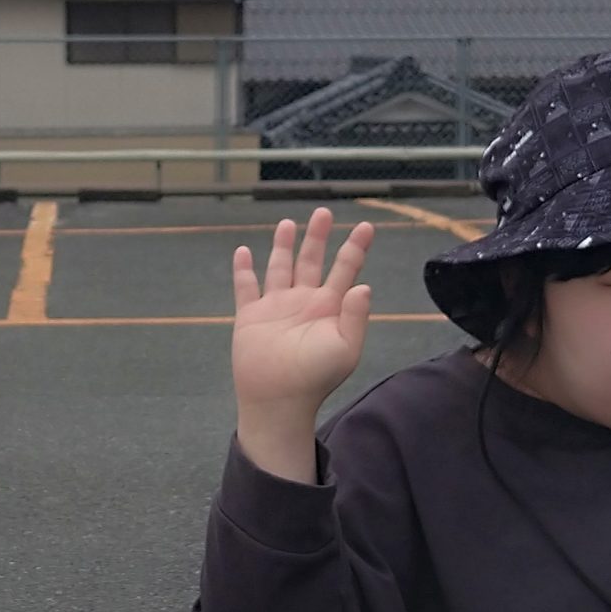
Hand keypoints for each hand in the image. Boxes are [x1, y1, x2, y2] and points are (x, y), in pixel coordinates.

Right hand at [231, 209, 373, 481]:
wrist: (278, 399)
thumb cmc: (315, 377)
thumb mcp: (345, 348)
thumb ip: (354, 316)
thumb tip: (363, 285)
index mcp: (329, 307)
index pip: (345, 270)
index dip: (355, 248)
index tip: (367, 226)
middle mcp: (303, 301)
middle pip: (312, 260)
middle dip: (318, 236)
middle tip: (324, 212)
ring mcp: (276, 306)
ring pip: (280, 267)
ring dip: (283, 245)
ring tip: (288, 223)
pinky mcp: (250, 315)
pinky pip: (245, 287)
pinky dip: (243, 269)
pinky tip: (242, 251)